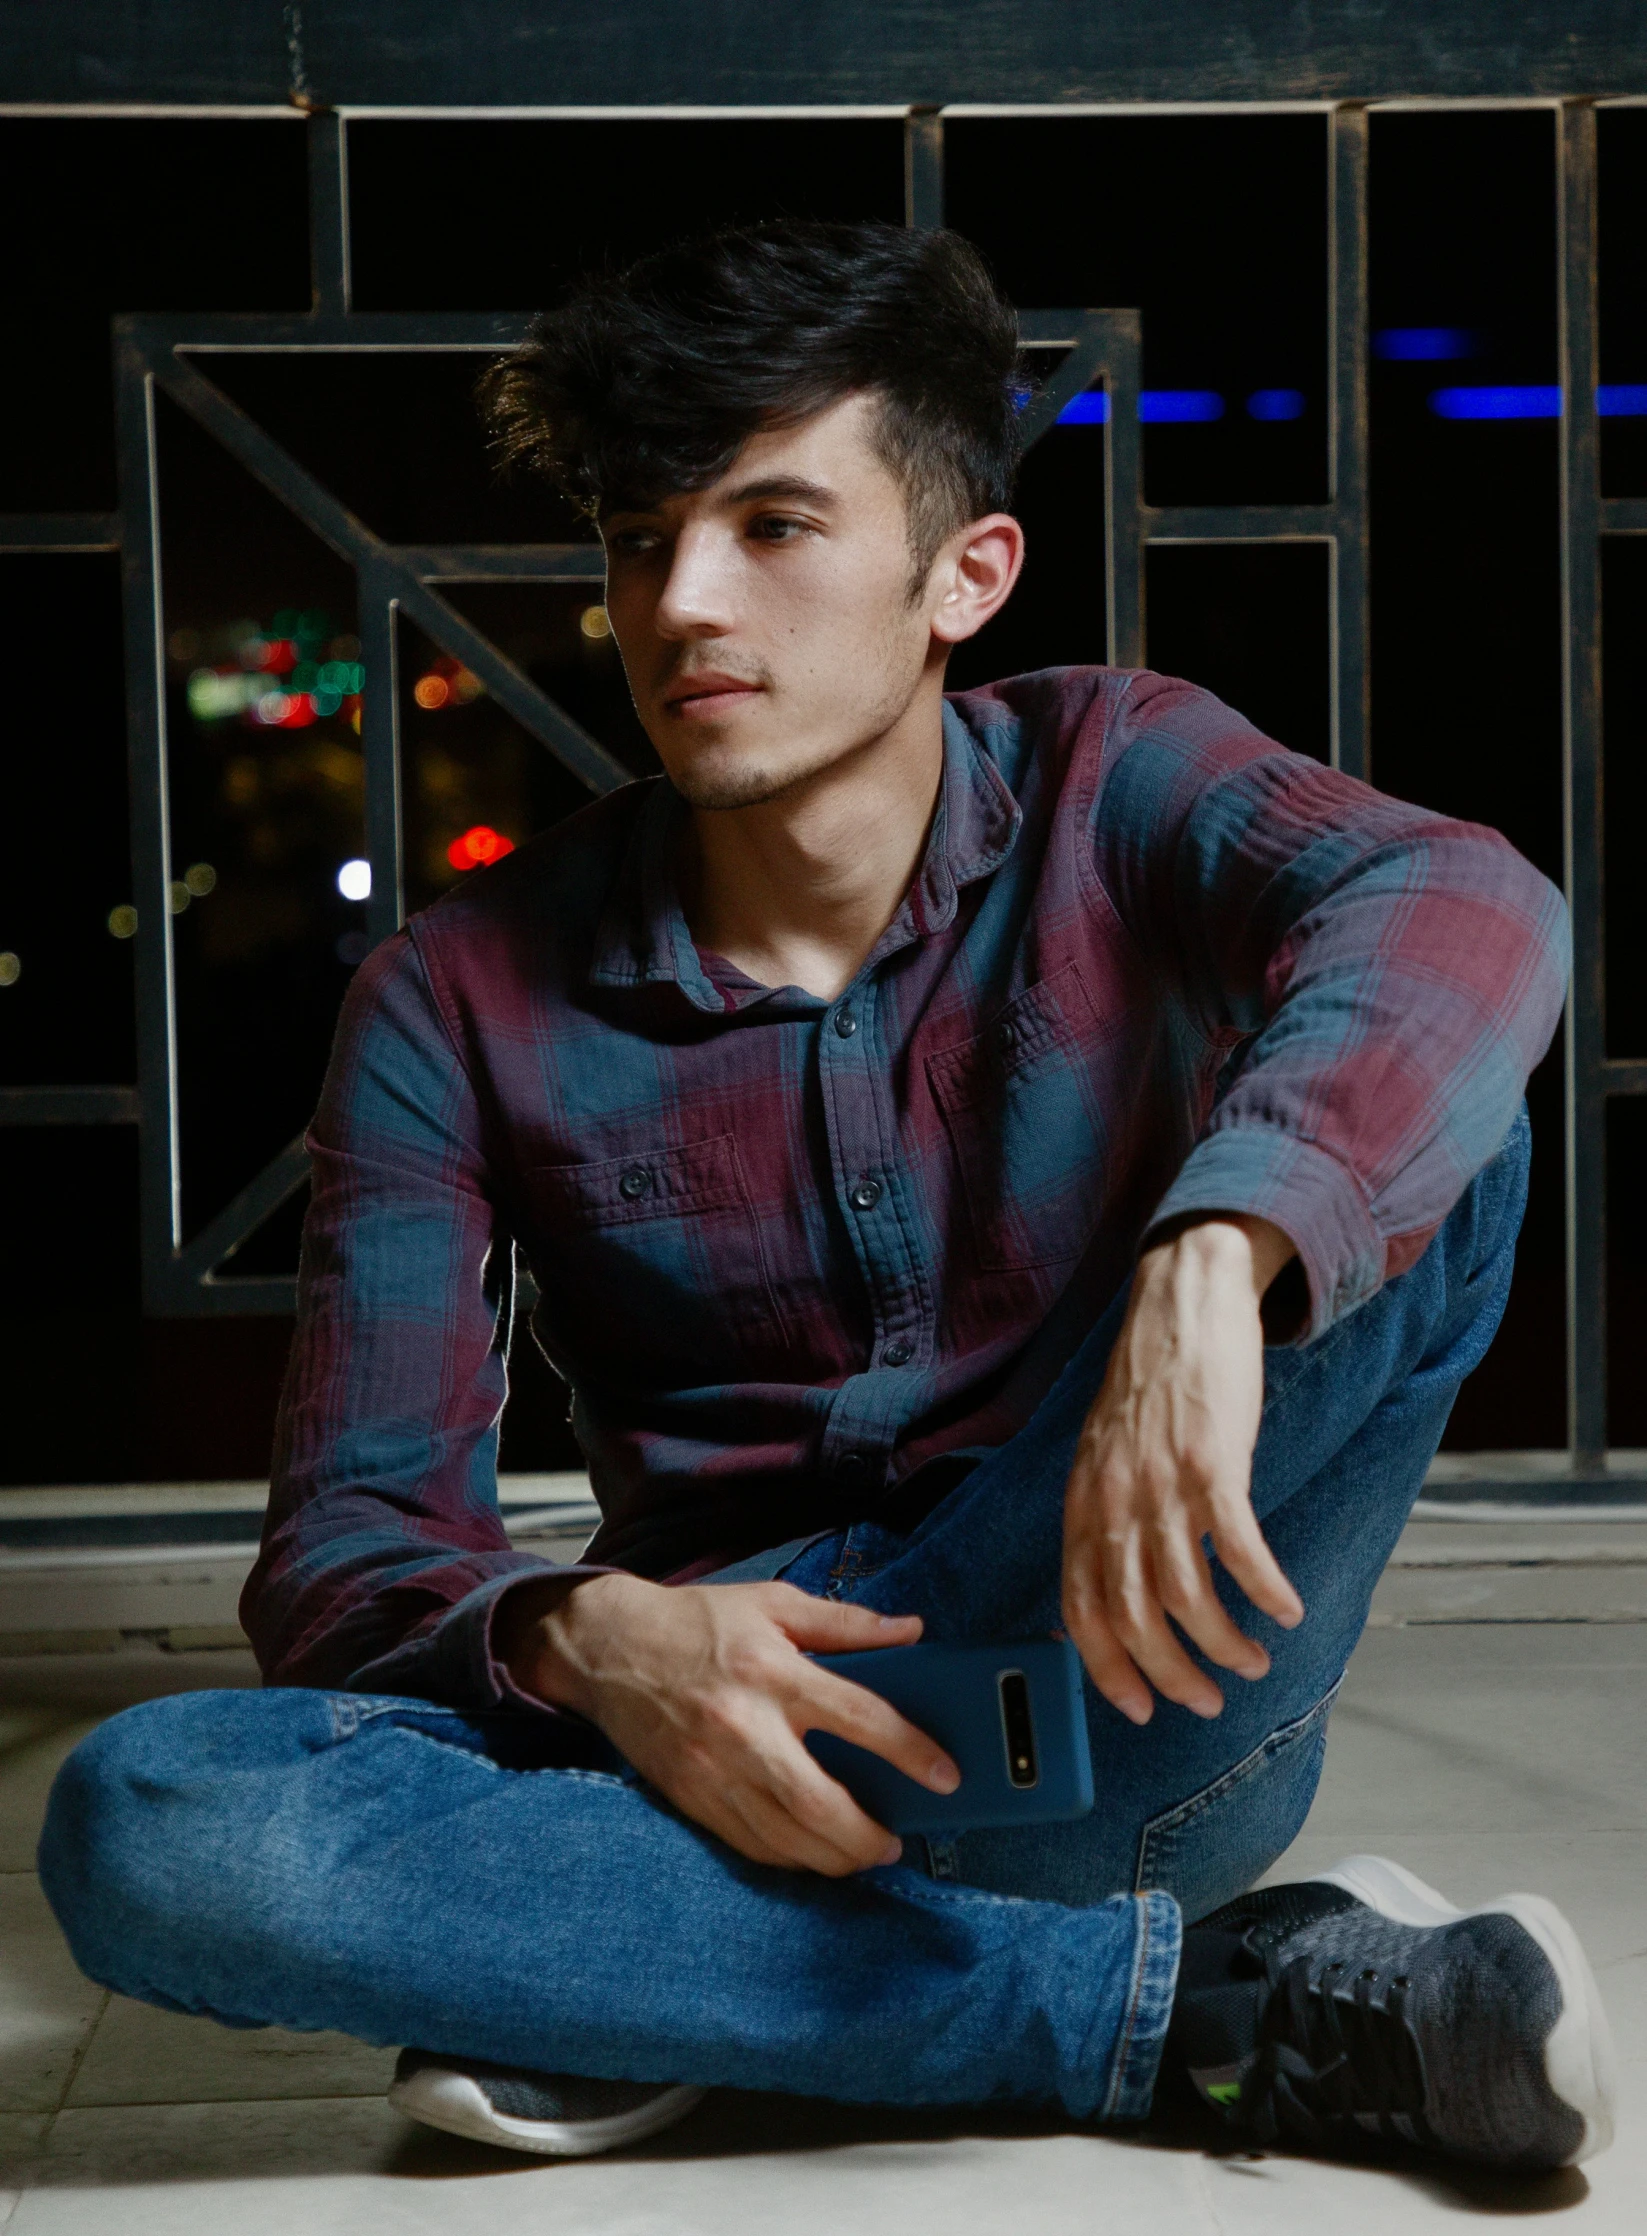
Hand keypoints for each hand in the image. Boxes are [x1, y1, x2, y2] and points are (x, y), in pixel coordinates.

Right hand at [497, 1572, 959, 1875]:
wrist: (608, 1648)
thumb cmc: (697, 1621)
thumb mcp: (774, 1603)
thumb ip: (846, 1621)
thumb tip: (912, 1630)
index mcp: (773, 1671)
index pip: (860, 1718)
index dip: (911, 1750)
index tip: (946, 1775)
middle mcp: (745, 1727)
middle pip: (819, 1803)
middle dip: (867, 1836)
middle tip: (896, 1841)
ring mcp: (714, 1769)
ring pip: (784, 1837)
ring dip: (832, 1857)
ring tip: (864, 1853)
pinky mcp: (691, 1797)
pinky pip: (748, 1844)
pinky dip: (787, 1858)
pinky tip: (812, 1853)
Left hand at [1062, 1215, 1305, 1725]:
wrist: (1181, 1301)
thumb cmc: (1150, 1382)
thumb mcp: (1104, 1453)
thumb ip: (1103, 1515)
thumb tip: (1110, 1583)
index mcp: (1084, 1501)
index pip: (1081, 1606)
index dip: (1106, 1666)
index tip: (1136, 1705)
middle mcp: (1115, 1499)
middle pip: (1134, 1616)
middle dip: (1171, 1674)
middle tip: (1205, 1700)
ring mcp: (1163, 1482)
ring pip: (1187, 1593)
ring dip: (1223, 1643)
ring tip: (1252, 1661)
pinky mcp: (1214, 1462)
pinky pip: (1239, 1547)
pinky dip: (1264, 1589)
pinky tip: (1286, 1610)